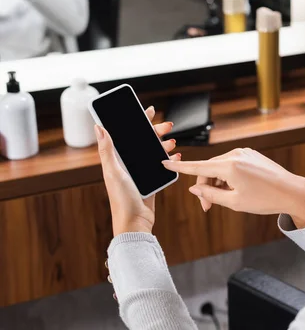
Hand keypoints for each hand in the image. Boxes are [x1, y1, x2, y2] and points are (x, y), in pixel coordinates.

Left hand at [96, 106, 179, 235]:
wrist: (135, 223)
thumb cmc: (121, 200)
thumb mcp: (113, 172)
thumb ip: (107, 150)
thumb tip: (99, 127)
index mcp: (117, 159)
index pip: (127, 134)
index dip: (138, 121)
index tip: (148, 111)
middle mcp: (128, 163)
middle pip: (144, 141)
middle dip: (156, 131)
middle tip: (167, 125)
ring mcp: (141, 172)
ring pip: (155, 151)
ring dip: (164, 144)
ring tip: (172, 142)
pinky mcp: (151, 180)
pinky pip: (163, 165)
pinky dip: (170, 160)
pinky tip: (176, 157)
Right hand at [162, 148, 304, 227]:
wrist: (291, 191)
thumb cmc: (264, 199)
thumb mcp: (234, 202)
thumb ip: (210, 194)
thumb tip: (194, 188)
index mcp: (229, 166)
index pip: (198, 166)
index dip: (180, 167)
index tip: (164, 162)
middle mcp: (235, 155)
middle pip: (208, 169)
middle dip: (205, 187)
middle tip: (207, 208)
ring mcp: (244, 153)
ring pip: (220, 167)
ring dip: (216, 182)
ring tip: (225, 200)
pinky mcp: (251, 154)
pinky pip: (231, 164)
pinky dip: (227, 176)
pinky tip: (235, 189)